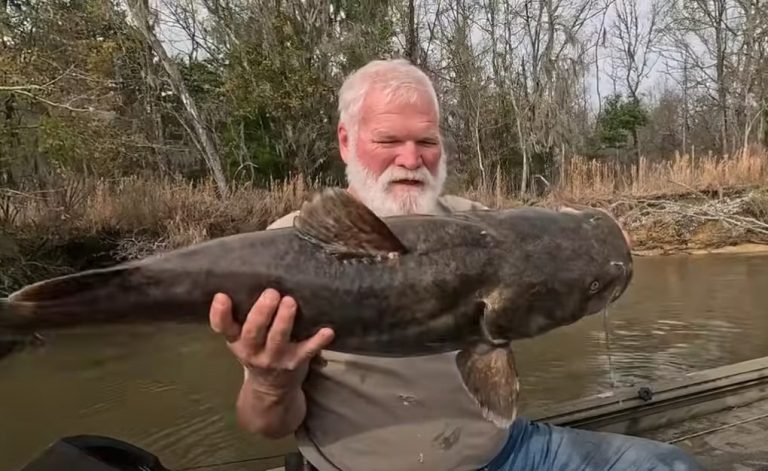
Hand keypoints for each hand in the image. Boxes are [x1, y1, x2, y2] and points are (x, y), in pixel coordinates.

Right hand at [209, 289, 334, 396]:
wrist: (271, 388)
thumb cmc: (258, 348)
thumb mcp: (242, 336)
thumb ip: (244, 315)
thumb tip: (256, 276)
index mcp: (236, 340)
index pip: (222, 327)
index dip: (219, 313)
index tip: (222, 296)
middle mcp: (252, 350)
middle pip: (253, 332)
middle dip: (261, 313)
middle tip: (271, 293)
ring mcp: (274, 358)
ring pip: (277, 339)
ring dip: (284, 321)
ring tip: (290, 302)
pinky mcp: (295, 362)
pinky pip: (307, 351)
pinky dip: (318, 341)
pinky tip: (328, 331)